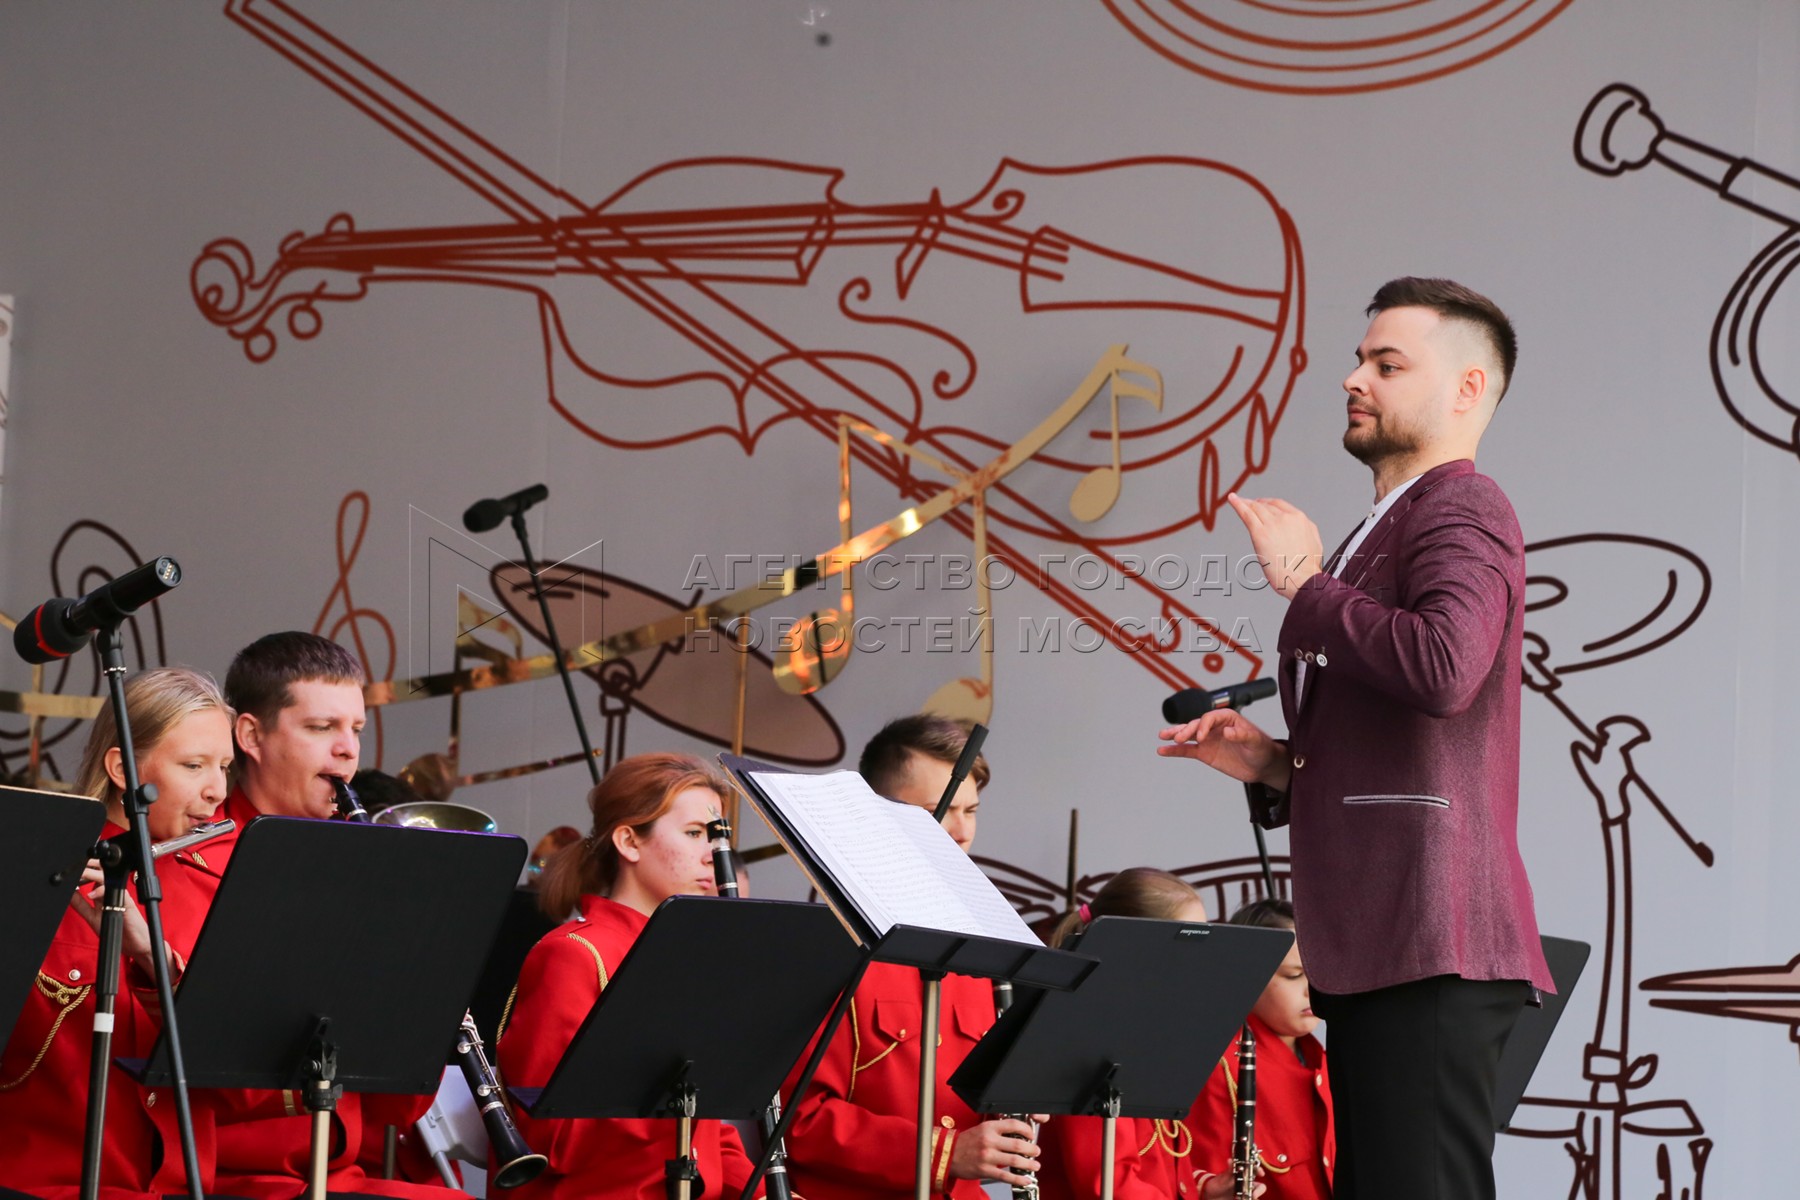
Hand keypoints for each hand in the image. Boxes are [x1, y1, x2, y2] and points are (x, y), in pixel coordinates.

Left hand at [69, 862, 167, 980]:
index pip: (92, 876)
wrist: (136, 943)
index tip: (68, 871)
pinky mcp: (127, 902)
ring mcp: (120, 896)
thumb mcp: (92, 917)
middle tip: (74, 867)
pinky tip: (92, 894)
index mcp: (104, 894)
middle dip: (88, 866)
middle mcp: (113, 891)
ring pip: (108, 878)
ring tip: (80, 874)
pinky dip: (103, 891)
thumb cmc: (118, 930)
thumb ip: (81, 905)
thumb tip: (68, 893)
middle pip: (101, 871)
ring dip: (93, 874)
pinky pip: (117, 891)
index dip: (82, 871)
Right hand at [948, 1115, 1044, 1185]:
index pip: (1013, 1125)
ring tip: (1035, 1165)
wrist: (948, 1154)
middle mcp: (989, 1141)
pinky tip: (1025, 1179)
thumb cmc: (965, 1142)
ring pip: (1014, 1160)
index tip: (1031, 1135)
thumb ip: (997, 1131)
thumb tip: (1017, 1136)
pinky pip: (1005, 1176)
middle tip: (1036, 1151)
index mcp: (989, 1128)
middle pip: (1017, 1144)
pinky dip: (1018, 1179)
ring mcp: (987, 1156)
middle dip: (1031, 1149)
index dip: (1026, 1130)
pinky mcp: (985, 1170)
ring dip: (1028, 1164)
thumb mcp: (981, 1129)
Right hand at [1157, 710, 1289, 791]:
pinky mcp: (1204, 753)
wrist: (1262, 766)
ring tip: (1162, 736)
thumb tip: (1227, 731)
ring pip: (1188, 734)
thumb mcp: (1255, 741)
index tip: (1201, 738)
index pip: (1210, 717)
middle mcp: (1214, 726)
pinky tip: (1163, 751)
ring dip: (1175, 734)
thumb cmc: (1262, 749)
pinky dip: (1174, 751)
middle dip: (1185, 730)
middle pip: (1195, 725)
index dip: (1203, 726)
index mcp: (1227, 718)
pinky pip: (1187, 751)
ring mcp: (1208, 739)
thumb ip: (1242, 735)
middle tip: (1178, 738)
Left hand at [1198, 1170, 1263, 1197]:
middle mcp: (1246, 1184)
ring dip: (1253, 1197)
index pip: (1255, 1171)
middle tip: (1252, 1195)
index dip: (1259, 1170)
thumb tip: (1230, 1160)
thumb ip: (1229, 1171)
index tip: (1261, 1173)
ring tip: (1243, 1199)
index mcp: (1243, 1175)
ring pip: (1256, 1196)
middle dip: (1258, 1191)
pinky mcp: (1243, 1199)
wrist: (1211, 1195)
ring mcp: (1245, 1193)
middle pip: (1260, 1187)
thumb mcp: (1224, 1177)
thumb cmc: (1218, 1183)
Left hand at [1227, 493, 1322, 600]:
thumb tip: (1298, 529)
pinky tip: (1232, 499)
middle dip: (1256, 504)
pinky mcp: (1260, 533)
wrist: (1303, 579)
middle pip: (1266, 506)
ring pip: (1256, 508)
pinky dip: (1238, 504)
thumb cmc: (1307, 568)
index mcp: (1300, 519)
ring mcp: (1272, 524)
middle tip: (1248, 503)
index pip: (1280, 505)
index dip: (1268, 503)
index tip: (1262, 504)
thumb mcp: (1314, 542)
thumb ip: (1304, 531)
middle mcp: (1286, 518)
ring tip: (1237, 500)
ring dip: (1246, 503)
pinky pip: (1246, 514)